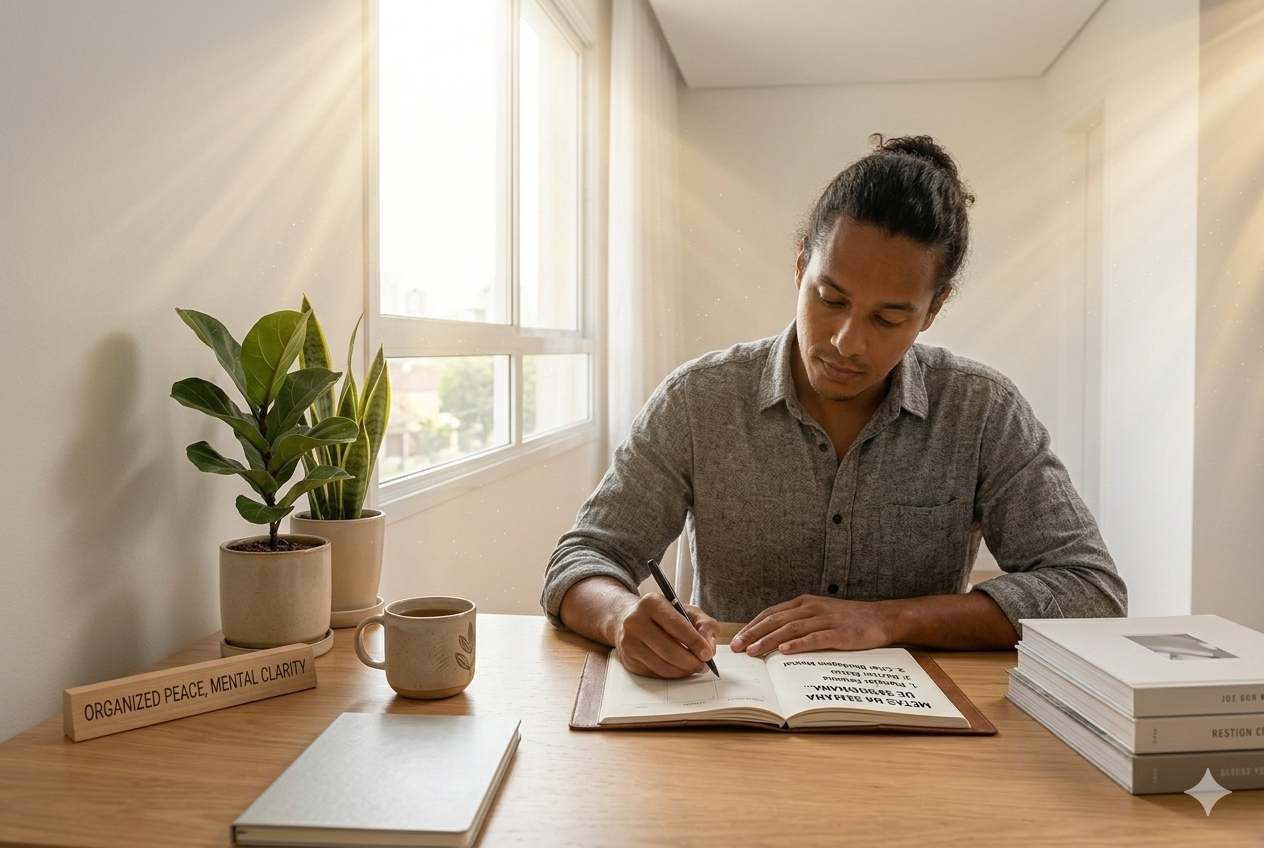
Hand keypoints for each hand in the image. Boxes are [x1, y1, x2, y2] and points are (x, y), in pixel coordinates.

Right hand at [614, 594, 719, 678]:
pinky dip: (671, 674)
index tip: (708, 654)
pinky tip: (678, 668)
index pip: (676, 625)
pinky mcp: (628, 659)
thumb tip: (709, 648)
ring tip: (694, 668)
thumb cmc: (666, 616)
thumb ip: (705, 625)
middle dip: (690, 662)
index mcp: (651, 603)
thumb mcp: (688, 612)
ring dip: (683, 671)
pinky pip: (654, 673)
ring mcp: (628, 641)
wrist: (634, 620)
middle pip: (668, 649)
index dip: (695, 642)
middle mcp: (635, 621)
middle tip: (703, 666)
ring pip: (661, 665)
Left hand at [730, 595, 893, 655]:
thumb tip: (772, 640)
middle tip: (738, 648)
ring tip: (754, 651)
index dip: (752, 626)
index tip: (737, 640)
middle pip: (776, 620)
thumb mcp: (819, 615)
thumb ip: (798, 623)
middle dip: (754, 634)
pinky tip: (785, 651)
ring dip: (770, 640)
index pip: (771, 613)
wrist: (880, 618)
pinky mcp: (839, 633)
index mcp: (804, 603)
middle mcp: (811, 608)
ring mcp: (825, 619)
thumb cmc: (848, 620)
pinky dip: (798, 644)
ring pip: (791, 628)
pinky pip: (815, 638)